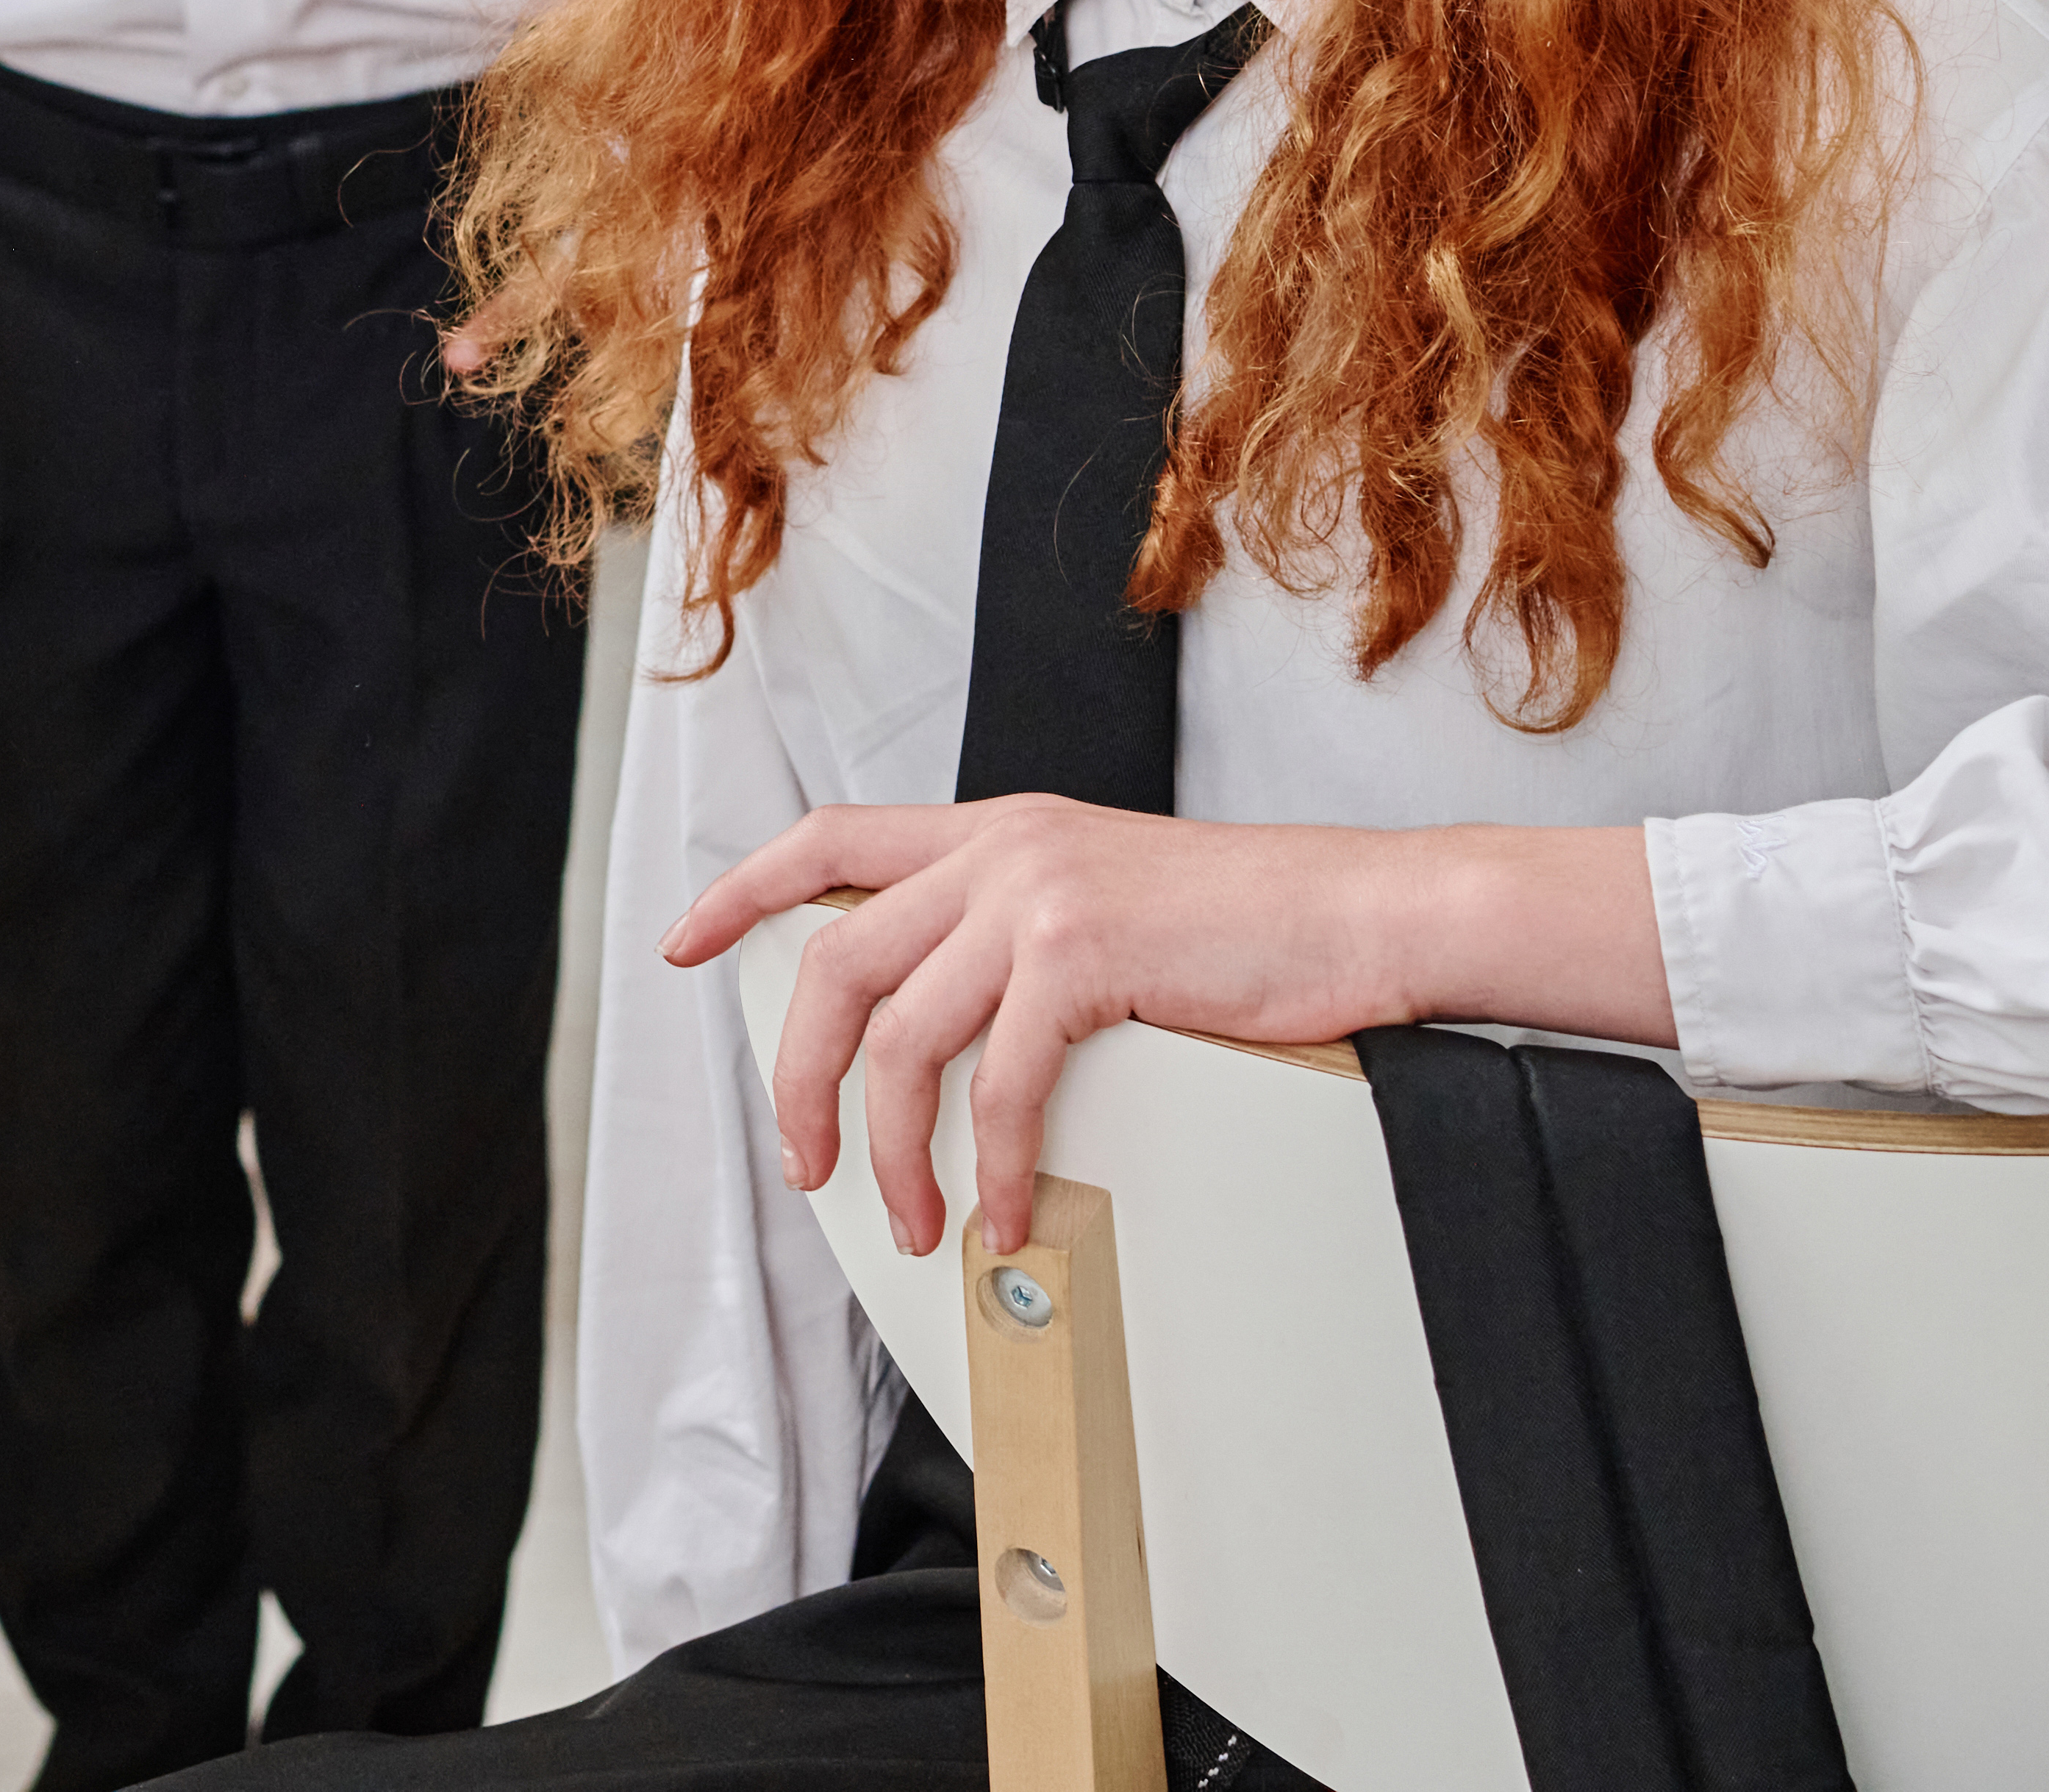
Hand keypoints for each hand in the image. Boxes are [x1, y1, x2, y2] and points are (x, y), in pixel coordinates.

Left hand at [687, 800, 1666, 1259]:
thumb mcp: (1102, 899)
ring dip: (892, 1149)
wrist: (1363, 910)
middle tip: (808, 1164)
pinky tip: (1005, 1210)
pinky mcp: (1084, 953)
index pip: (826, 842)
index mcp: (994, 832)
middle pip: (834, 965)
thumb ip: (1014, 933)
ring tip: (920, 1217)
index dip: (741, 893)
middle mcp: (999, 849)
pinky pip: (999, 1085)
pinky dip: (992, 1164)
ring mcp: (1037, 895)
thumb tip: (947, 1023)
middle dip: (801, 1079)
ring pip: (899, 1038)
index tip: (685, 942)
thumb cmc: (1249, 926)